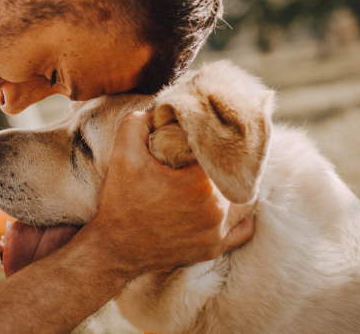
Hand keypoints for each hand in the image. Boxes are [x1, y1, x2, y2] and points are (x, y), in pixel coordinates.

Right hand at [89, 112, 254, 274]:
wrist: (113, 249)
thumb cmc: (120, 201)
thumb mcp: (124, 154)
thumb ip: (139, 122)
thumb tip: (159, 111)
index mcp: (200, 183)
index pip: (223, 150)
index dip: (215, 139)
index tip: (204, 135)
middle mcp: (216, 209)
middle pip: (238, 174)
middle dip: (225, 162)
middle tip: (210, 154)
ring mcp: (217, 232)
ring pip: (246, 200)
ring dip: (235, 186)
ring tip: (218, 176)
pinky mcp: (214, 249)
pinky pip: (243, 229)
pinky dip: (238, 214)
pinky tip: (224, 203)